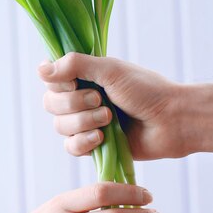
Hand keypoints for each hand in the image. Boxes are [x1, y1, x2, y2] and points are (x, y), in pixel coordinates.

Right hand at [38, 52, 183, 159]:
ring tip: (108, 119)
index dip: (59, 83)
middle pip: (51, 104)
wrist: (172, 120)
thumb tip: (41, 69)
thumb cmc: (146, 90)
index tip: (75, 82)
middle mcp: (82, 98)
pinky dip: (84, 142)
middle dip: (73, 104)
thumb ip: (75, 65)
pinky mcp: (94, 145)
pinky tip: (102, 138)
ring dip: (83, 122)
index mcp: (85, 76)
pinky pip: (71, 147)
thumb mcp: (110, 70)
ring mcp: (87, 122)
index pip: (51, 80)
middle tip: (101, 100)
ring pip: (60, 126)